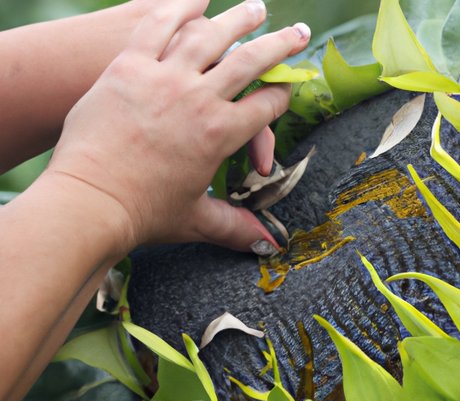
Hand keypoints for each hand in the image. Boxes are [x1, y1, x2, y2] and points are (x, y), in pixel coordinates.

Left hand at [46, 0, 310, 252]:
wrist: (89, 201)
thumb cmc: (143, 214)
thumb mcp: (196, 220)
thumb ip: (236, 227)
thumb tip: (268, 245)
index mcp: (220, 135)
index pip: (265, 106)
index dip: (282, 95)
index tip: (289, 88)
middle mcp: (198, 100)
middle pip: (249, 62)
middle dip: (279, 45)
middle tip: (298, 31)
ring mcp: (163, 78)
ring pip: (209, 36)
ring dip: (237, 19)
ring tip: (256, 7)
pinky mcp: (127, 66)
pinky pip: (157, 25)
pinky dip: (178, 7)